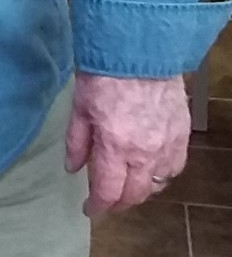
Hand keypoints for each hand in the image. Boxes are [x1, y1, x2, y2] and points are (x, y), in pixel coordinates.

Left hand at [65, 72, 189, 216]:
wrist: (140, 48)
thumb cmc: (105, 73)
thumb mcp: (80, 107)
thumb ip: (77, 142)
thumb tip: (73, 168)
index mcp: (116, 146)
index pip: (109, 192)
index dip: (98, 206)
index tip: (90, 209)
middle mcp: (145, 152)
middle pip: (135, 194)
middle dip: (119, 203)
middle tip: (107, 201)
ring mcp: (168, 144)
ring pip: (158, 184)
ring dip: (142, 191)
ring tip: (128, 187)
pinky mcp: (182, 133)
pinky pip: (175, 166)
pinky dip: (162, 174)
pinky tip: (152, 170)